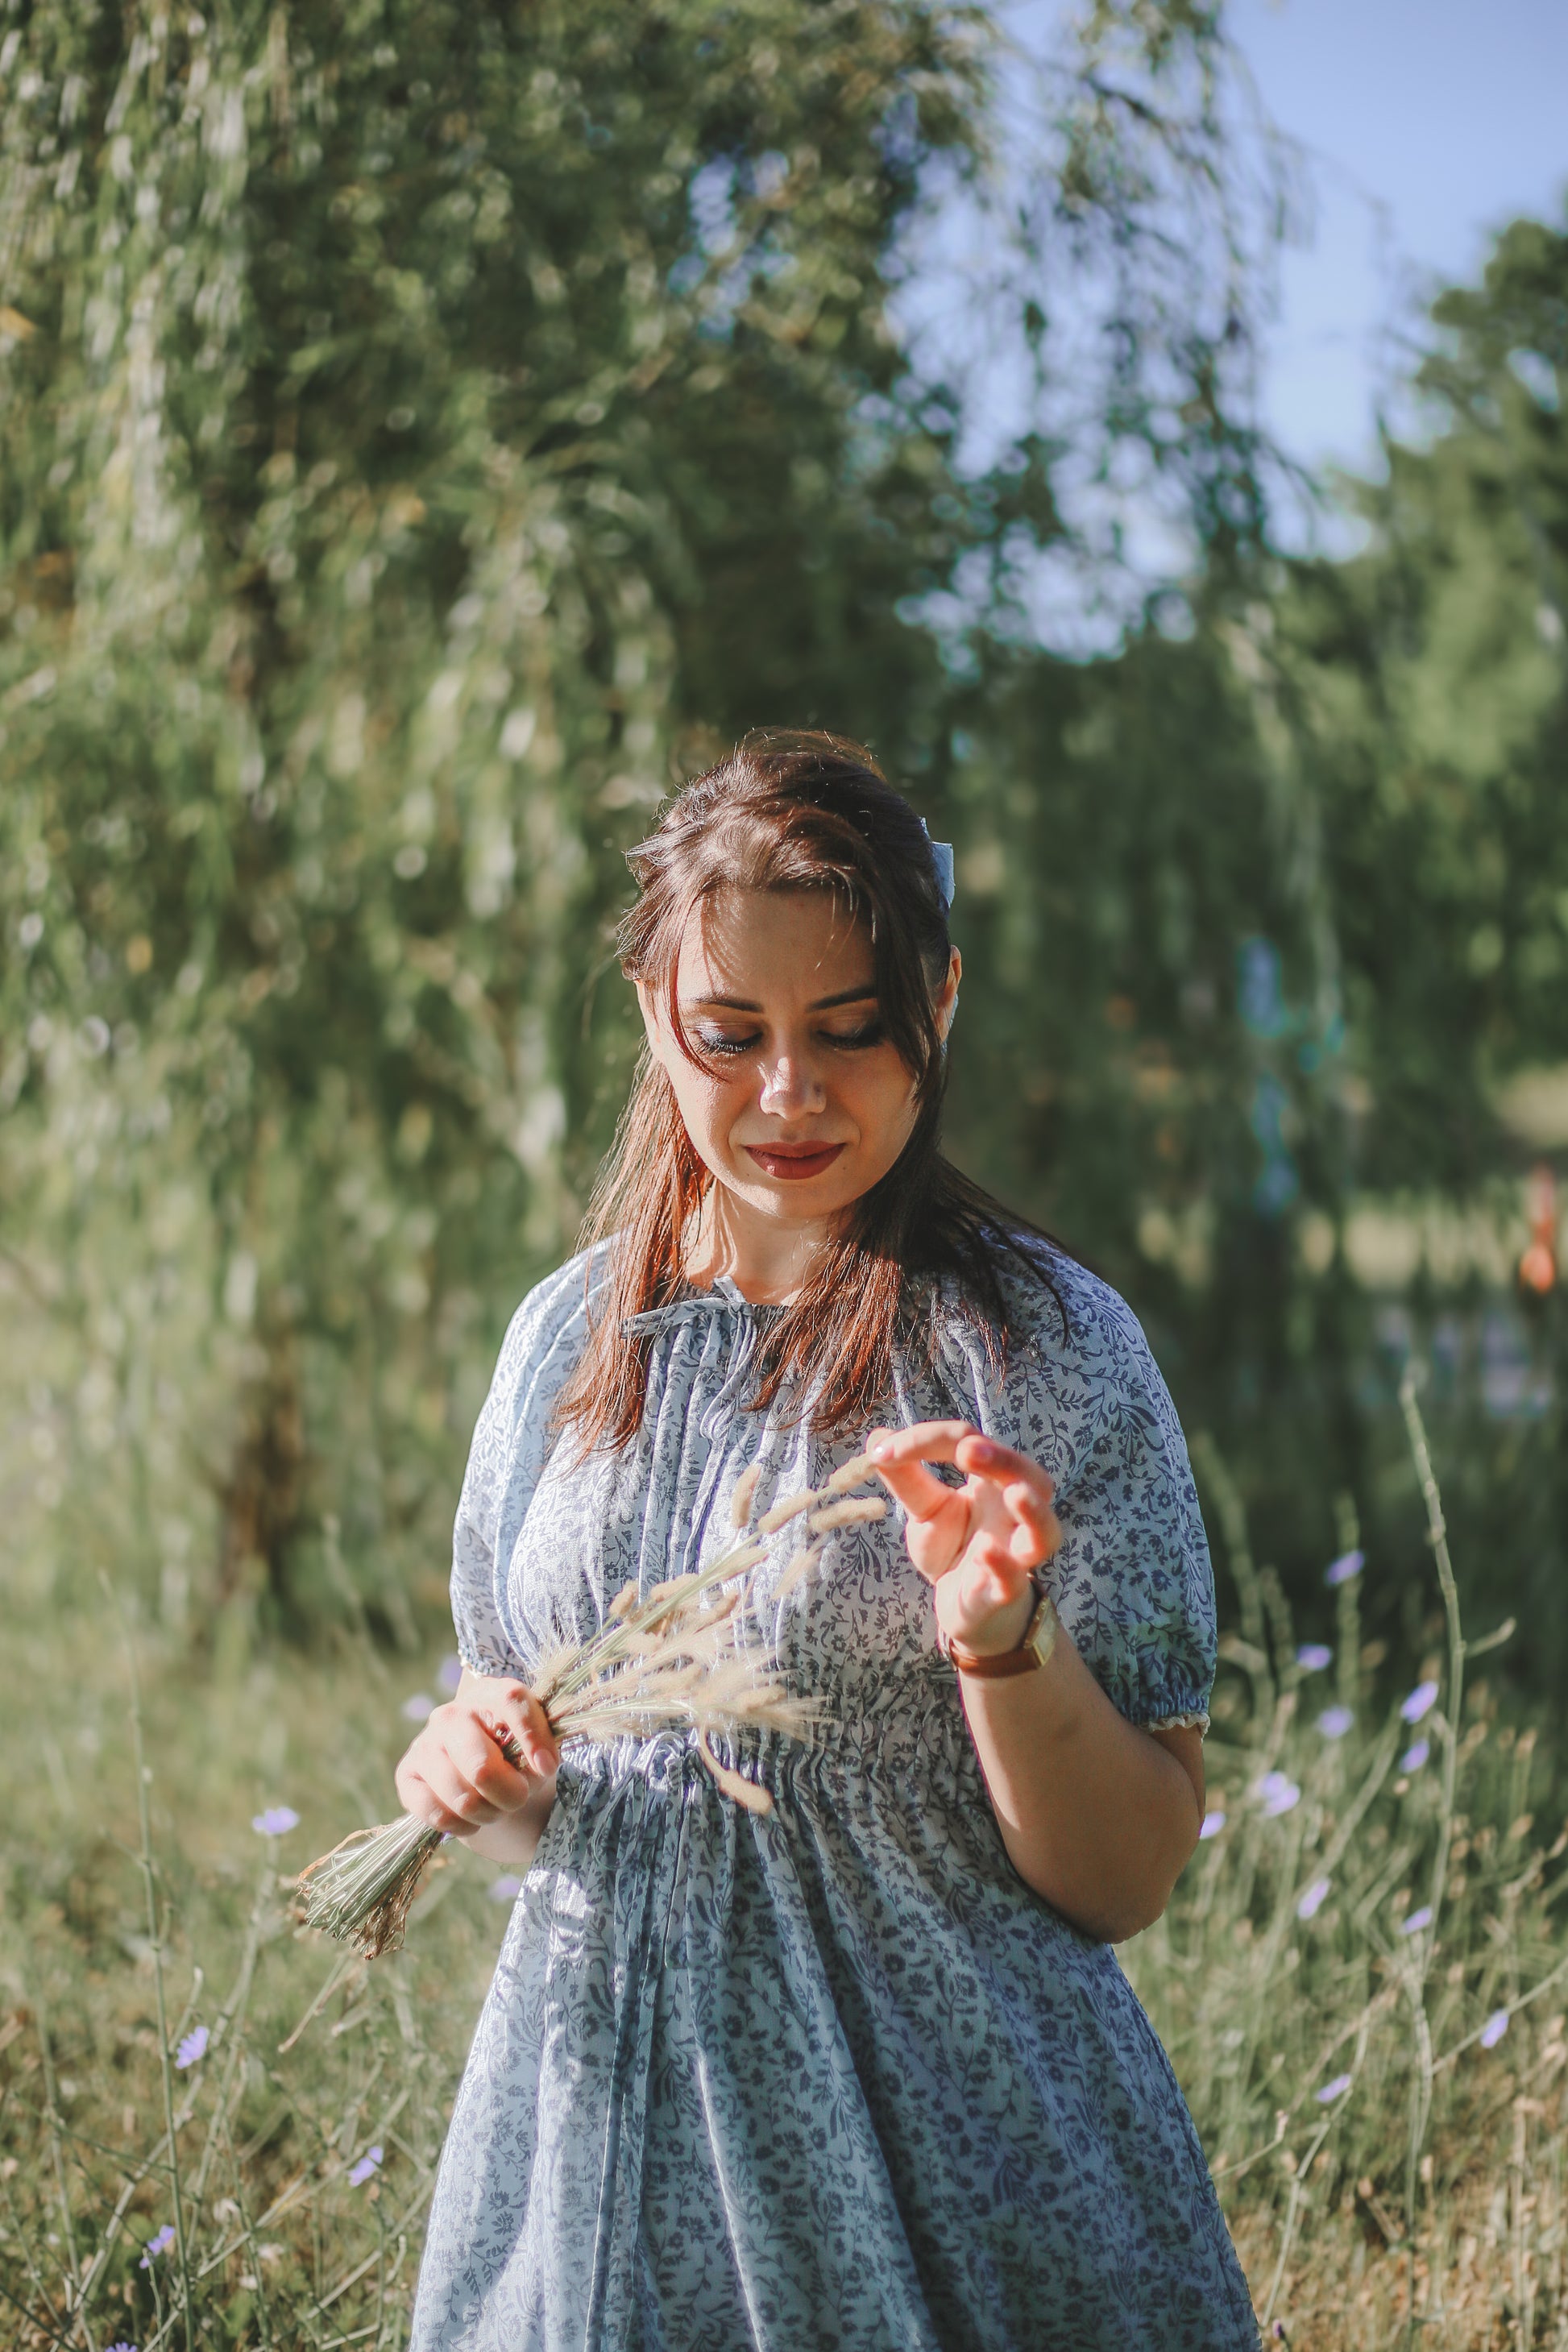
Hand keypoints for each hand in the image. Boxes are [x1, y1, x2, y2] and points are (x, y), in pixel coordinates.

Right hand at [394, 1669, 558, 1839]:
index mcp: (488, 1694)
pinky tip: (470, 1819)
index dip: (533, 1736)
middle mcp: (451, 1714)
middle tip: (518, 1799)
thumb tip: (541, 1764)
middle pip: (482, 1768)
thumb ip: (543, 1750)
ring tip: (495, 1809)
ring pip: (462, 1798)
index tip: (548, 1767)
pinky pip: (437, 1813)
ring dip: (488, 1814)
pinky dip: (462, 1826)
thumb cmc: (513, 1755)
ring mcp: (424, 1743)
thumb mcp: (536, 1747)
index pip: (511, 1700)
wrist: (478, 1774)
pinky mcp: (406, 1775)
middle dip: (509, 1795)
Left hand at [867, 1420, 1059, 1657]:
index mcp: (994, 1484)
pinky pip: (1015, 1580)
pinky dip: (1004, 1567)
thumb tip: (878, 1436)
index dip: (928, 1440)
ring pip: (1044, 1532)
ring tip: (1014, 1494)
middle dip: (1004, 1460)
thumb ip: (907, 1478)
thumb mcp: (926, 1511)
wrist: (965, 1609)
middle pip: (1031, 1477)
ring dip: (1034, 1512)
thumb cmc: (952, 1550)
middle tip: (966, 1449)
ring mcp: (1015, 1555)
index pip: (972, 1445)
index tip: (882, 1453)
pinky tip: (985, 1553)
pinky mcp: (1004, 1593)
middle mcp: (1013, 1514)